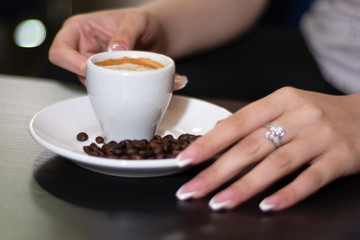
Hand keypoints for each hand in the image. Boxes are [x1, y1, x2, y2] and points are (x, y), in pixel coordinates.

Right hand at [49, 8, 164, 85]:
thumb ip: (125, 33)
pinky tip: (125, 77)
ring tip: (123, 70)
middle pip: (71, 69)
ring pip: (86, 80)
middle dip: (89, 74)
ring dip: (103, 80)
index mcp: (79, 29)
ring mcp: (91, 63)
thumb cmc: (140, 22)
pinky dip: (111, 85)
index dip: (70, 61)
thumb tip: (113, 50)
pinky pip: (101, 85)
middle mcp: (81, 47)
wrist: (154, 34)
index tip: (88, 68)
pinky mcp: (102, 75)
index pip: (60, 49)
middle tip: (110, 72)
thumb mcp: (136, 21)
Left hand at [175, 87, 359, 210]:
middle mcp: (298, 115)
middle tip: (192, 190)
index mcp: (280, 101)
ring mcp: (320, 136)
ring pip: (276, 163)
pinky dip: (288, 193)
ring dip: (245, 186)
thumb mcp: (287, 107)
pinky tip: (267, 206)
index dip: (209, 143)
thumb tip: (216, 133)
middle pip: (251, 145)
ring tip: (220, 203)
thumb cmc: (319, 114)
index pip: (237, 122)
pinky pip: (311, 178)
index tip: (185, 160)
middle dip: (217, 170)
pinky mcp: (341, 156)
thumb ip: (254, 120)